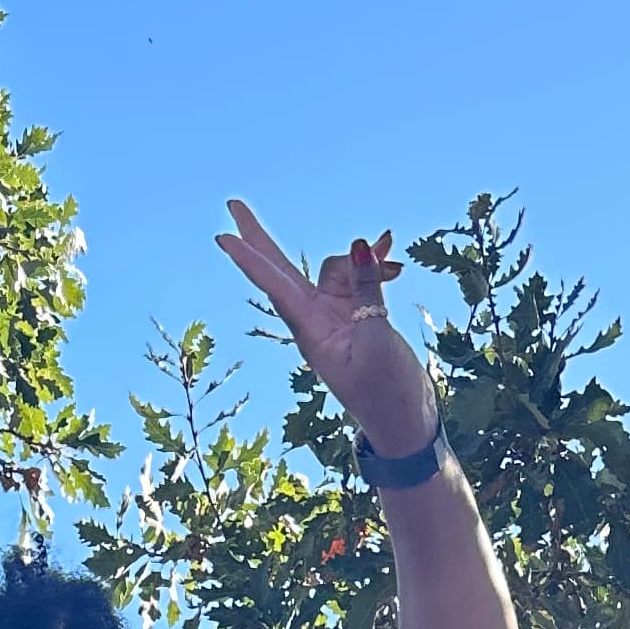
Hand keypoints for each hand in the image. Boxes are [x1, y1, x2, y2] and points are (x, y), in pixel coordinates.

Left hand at [215, 200, 435, 453]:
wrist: (405, 423)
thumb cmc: (386, 394)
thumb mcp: (378, 339)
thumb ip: (368, 289)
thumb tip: (359, 245)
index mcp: (310, 332)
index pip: (275, 286)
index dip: (251, 260)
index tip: (224, 237)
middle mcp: (316, 320)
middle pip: (281, 270)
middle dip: (259, 238)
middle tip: (232, 206)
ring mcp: (336, 315)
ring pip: (339, 266)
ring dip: (365, 257)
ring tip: (394, 258)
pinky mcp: (359, 314)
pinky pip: (361, 275)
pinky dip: (376, 264)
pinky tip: (394, 258)